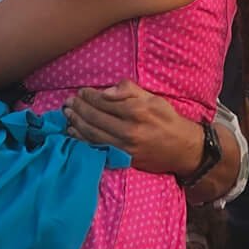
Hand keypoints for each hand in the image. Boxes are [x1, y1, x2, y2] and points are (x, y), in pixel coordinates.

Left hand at [63, 80, 199, 173]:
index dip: (89, 96)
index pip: (104, 101)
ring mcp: (124, 146)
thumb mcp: (153, 98)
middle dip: (79, 108)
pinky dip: (82, 139)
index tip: (81, 91)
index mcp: (136, 111)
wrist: (181, 148)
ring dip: (76, 122)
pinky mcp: (122, 158)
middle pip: (95, 117)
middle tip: (68, 101)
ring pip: (92, 133)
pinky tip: (73, 132)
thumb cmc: (167, 119)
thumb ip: (129, 90)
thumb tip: (105, 91)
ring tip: (67, 114)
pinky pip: (97, 147)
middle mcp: (128, 130)